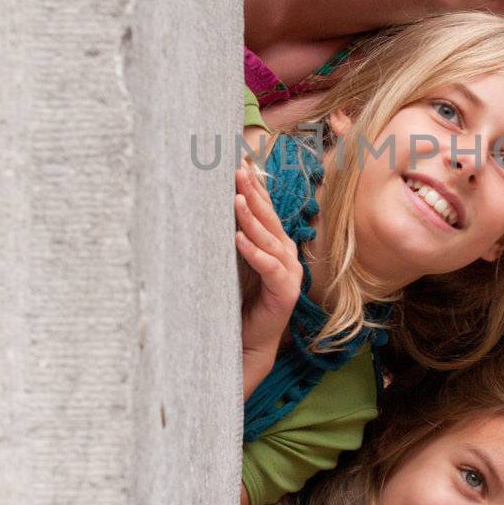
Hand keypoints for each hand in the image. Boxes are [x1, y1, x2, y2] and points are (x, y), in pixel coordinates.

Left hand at [236, 162, 302, 365]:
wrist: (249, 340)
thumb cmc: (241, 299)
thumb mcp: (236, 261)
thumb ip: (234, 237)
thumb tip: (214, 206)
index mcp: (278, 243)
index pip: (265, 210)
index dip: (254, 187)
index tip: (240, 164)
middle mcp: (287, 253)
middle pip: (269, 218)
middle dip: (253, 193)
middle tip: (237, 171)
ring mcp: (289, 272)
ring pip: (269, 239)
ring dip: (252, 218)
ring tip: (236, 199)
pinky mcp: (285, 291)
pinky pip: (269, 267)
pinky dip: (254, 251)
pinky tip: (239, 238)